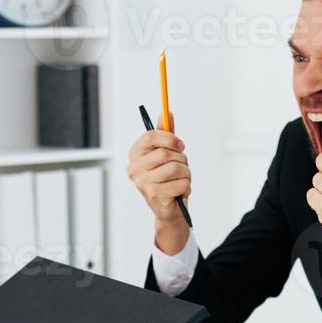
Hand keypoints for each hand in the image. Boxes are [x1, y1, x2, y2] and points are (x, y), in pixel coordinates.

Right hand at [126, 116, 190, 254]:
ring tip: (181, 179)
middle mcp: (134, 169)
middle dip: (181, 159)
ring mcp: (143, 183)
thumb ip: (165, 134)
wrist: (169, 209)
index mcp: (134, 155)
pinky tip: (180, 191)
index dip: (168, 138)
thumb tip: (167, 112)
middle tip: (182, 165)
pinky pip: (182, 183)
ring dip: (186, 173)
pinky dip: (187, 186)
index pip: (149, 137)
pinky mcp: (155, 196)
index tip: (180, 144)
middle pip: (164, 153)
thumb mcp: (166, 154)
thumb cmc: (167, 178)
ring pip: (175, 168)